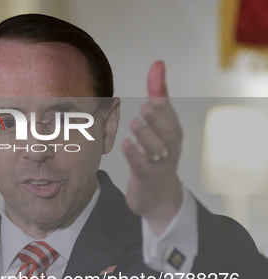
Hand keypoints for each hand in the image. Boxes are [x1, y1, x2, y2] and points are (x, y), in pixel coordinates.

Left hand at [122, 61, 182, 234]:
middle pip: (168, 131)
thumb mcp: (159, 125)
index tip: (155, 78)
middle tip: (146, 107)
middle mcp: (170, 146)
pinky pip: (142, 166)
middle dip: (158, 118)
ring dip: (147, 136)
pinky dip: (135, 155)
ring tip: (135, 124)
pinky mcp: (147, 177)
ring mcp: (160, 163)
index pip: (168, 111)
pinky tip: (127, 145)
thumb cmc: (157, 154)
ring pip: (157, 149)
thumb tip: (158, 64)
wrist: (158, 194)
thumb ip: (158, 96)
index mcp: (171, 130)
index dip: (161, 95)